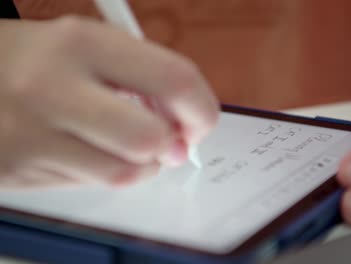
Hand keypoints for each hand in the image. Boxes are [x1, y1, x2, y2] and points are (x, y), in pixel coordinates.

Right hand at [0, 16, 218, 188]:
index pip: (173, 80)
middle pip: (150, 138)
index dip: (201, 108)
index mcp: (83, 42)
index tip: (202, 120)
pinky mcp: (20, 170)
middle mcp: (55, 88)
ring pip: (124, 172)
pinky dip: (108, 172)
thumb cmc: (33, 58)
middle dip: (174, 146)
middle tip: (173, 142)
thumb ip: (141, 76)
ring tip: (127, 144)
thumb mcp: (86, 43)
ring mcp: (33, 134)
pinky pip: (92, 184)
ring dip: (142, 164)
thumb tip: (185, 121)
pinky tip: (94, 151)